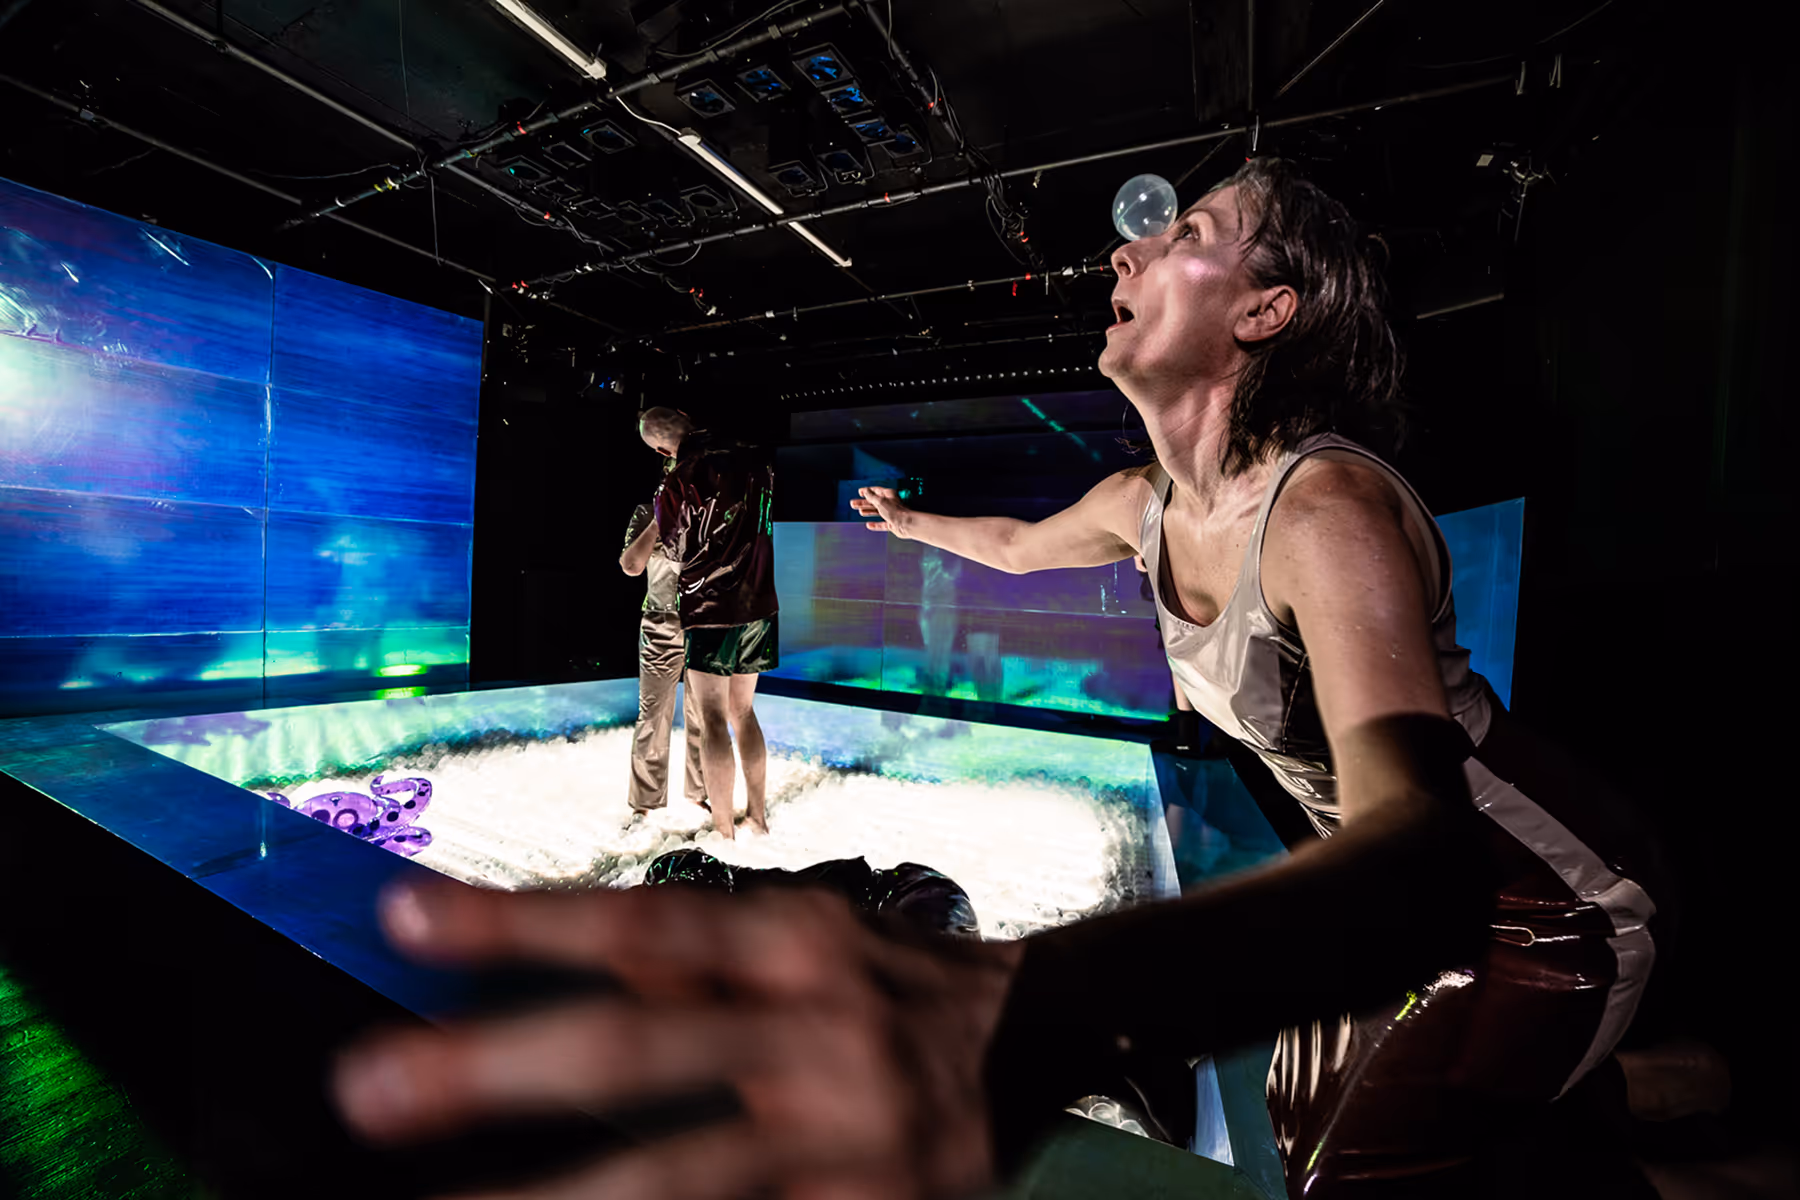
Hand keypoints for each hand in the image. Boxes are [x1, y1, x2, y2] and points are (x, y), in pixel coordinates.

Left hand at [334, 878, 1024, 1199]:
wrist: (1053, 1045)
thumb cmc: (898, 985)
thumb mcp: (810, 940)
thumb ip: (698, 956)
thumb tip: (569, 952)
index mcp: (797, 943)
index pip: (640, 923)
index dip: (520, 923)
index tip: (399, 921)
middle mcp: (816, 1031)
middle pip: (639, 1045)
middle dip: (498, 1068)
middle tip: (368, 1088)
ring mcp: (844, 1136)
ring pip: (679, 1174)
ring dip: (553, 1197)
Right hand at [851, 487, 913, 537]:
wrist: (906, 524)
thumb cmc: (896, 511)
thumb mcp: (880, 501)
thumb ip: (872, 496)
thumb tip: (866, 490)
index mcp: (888, 495)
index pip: (876, 491)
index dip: (867, 491)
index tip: (860, 492)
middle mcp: (890, 503)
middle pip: (874, 502)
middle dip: (863, 503)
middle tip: (853, 503)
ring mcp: (891, 514)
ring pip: (877, 512)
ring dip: (868, 512)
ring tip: (860, 512)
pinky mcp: (892, 524)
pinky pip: (882, 524)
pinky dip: (875, 525)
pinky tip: (869, 525)